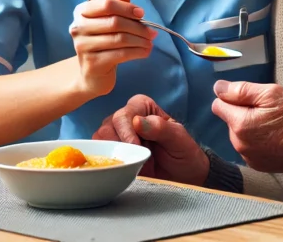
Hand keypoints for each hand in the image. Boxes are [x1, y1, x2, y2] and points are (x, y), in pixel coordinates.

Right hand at [70, 0, 155, 97]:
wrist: (92, 74)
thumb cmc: (103, 43)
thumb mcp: (109, 22)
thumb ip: (116, 6)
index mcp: (81, 12)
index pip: (106, 4)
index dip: (126, 8)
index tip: (142, 14)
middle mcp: (78, 27)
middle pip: (115, 22)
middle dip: (138, 27)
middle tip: (152, 32)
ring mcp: (82, 46)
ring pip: (120, 39)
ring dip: (140, 40)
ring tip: (150, 42)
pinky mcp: (92, 63)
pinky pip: (120, 54)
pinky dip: (137, 52)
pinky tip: (145, 52)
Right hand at [92, 95, 208, 184]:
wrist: (184, 176)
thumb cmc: (184, 153)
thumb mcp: (179, 139)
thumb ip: (161, 128)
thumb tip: (137, 121)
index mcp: (142, 107)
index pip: (124, 115)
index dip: (127, 133)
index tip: (137, 148)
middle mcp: (126, 117)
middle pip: (107, 127)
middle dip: (120, 146)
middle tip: (136, 159)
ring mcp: (116, 135)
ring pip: (99, 141)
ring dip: (112, 155)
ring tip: (131, 163)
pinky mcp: (111, 152)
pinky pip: (98, 155)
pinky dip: (106, 162)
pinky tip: (121, 168)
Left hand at [211, 81, 282, 172]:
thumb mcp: (272, 94)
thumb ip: (241, 90)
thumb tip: (218, 88)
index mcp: (240, 125)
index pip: (218, 105)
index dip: (233, 98)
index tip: (251, 99)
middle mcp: (240, 144)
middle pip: (230, 120)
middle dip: (244, 113)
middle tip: (269, 111)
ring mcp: (249, 157)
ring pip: (240, 134)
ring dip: (251, 128)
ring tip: (275, 125)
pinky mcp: (259, 165)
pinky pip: (250, 147)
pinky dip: (258, 142)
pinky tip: (276, 137)